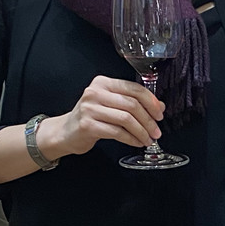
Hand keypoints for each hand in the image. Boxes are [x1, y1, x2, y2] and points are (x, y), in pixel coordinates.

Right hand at [36, 76, 163, 157]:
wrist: (64, 132)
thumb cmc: (90, 118)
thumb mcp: (111, 105)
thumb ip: (133, 103)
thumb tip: (159, 106)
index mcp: (103, 83)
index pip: (133, 88)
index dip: (151, 101)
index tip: (160, 113)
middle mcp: (95, 92)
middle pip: (132, 104)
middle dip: (149, 120)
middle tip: (156, 131)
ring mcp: (90, 109)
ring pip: (126, 119)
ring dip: (142, 131)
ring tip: (148, 139)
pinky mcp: (88, 125)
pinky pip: (117, 132)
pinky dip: (131, 139)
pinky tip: (137, 142)